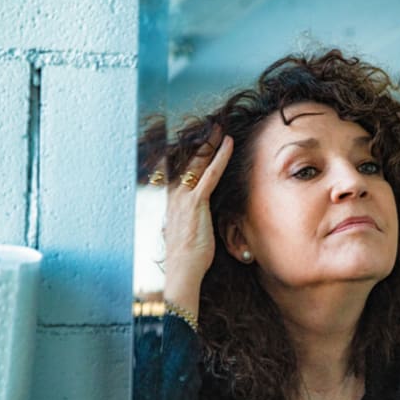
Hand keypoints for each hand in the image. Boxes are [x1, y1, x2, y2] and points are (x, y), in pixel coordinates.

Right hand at [162, 127, 233, 316]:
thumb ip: (186, 223)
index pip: (178, 172)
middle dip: (199, 144)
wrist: (181, 271)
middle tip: (209, 128)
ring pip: (198, 163)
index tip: (194, 142)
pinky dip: (220, 156)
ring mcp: (184, 198)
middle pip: (187, 162)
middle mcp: (174, 196)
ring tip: (218, 128)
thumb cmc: (184, 259)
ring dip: (209, 144)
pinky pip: (210, 174)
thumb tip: (191, 223)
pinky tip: (228, 143)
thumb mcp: (182, 236)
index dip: (187, 156)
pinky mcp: (196, 202)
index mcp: (171, 203)